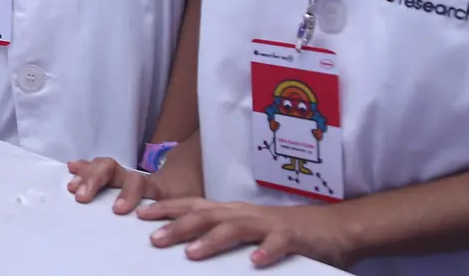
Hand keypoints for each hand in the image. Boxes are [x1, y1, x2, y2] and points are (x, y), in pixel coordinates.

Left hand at [142, 197, 354, 268]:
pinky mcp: (292, 237)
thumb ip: (218, 233)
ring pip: (235, 228)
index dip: (166, 209)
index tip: (138, 215)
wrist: (330, 227)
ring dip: (212, 239)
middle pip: (206, 216)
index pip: (193, 206)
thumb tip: (183, 244)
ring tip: (192, 253)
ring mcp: (268, 224)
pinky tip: (254, 262)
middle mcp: (244, 214)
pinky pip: (278, 244)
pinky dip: (265, 252)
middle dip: (178, 225)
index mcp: (230, 212)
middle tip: (152, 238)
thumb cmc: (280, 231)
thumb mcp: (244, 230)